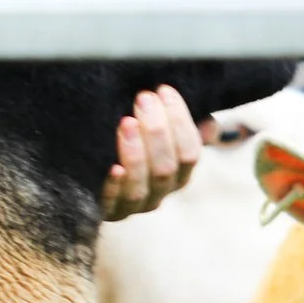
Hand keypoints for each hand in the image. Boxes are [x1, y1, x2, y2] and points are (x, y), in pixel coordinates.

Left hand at [101, 85, 201, 221]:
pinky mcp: (106, 211)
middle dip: (157, 131)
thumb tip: (210, 123)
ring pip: (141, 187)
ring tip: (127, 122)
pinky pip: (111, 204)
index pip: (190, 152)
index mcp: (178, 175)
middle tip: (143, 98)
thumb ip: (182, 130)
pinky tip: (113, 167)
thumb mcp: (161, 138)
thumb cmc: (136, 150)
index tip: (164, 91)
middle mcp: (159, 193)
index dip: (180, 121)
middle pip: (166, 168)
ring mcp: (133, 206)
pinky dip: (113, 186)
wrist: (93, 183)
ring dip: (136, 154)